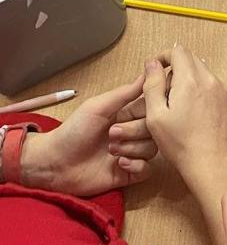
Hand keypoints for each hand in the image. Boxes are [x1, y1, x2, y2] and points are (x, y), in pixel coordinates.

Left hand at [20, 74, 157, 196]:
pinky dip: (137, 165)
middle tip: (111, 135)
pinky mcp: (129, 173)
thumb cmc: (73, 130)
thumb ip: (125, 92)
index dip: (145, 112)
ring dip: (132, 149)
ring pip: (152, 148)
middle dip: (134, 132)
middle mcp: (132, 132)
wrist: (55, 163)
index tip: (128, 115)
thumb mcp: (98, 106)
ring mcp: (131, 153)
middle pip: (154, 130)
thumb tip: (149, 71)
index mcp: (127, 114)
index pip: (152, 108)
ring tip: (111, 151)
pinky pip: (147, 169)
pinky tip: (119, 164)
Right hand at [143, 47, 226, 181]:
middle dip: (177, 69)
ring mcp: (225, 91)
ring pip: (205, 75)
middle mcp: (211, 80)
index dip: (164, 56)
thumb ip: (153, 85)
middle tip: (166, 92)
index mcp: (191, 80)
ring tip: (182, 108)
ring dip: (192, 82)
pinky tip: (198, 116)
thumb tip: (152, 63)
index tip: (156, 69)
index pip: (178, 51)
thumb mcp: (156, 116)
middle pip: (192, 61)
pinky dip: (205, 94)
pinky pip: (216, 89)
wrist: (213, 164)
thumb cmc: (182, 144)